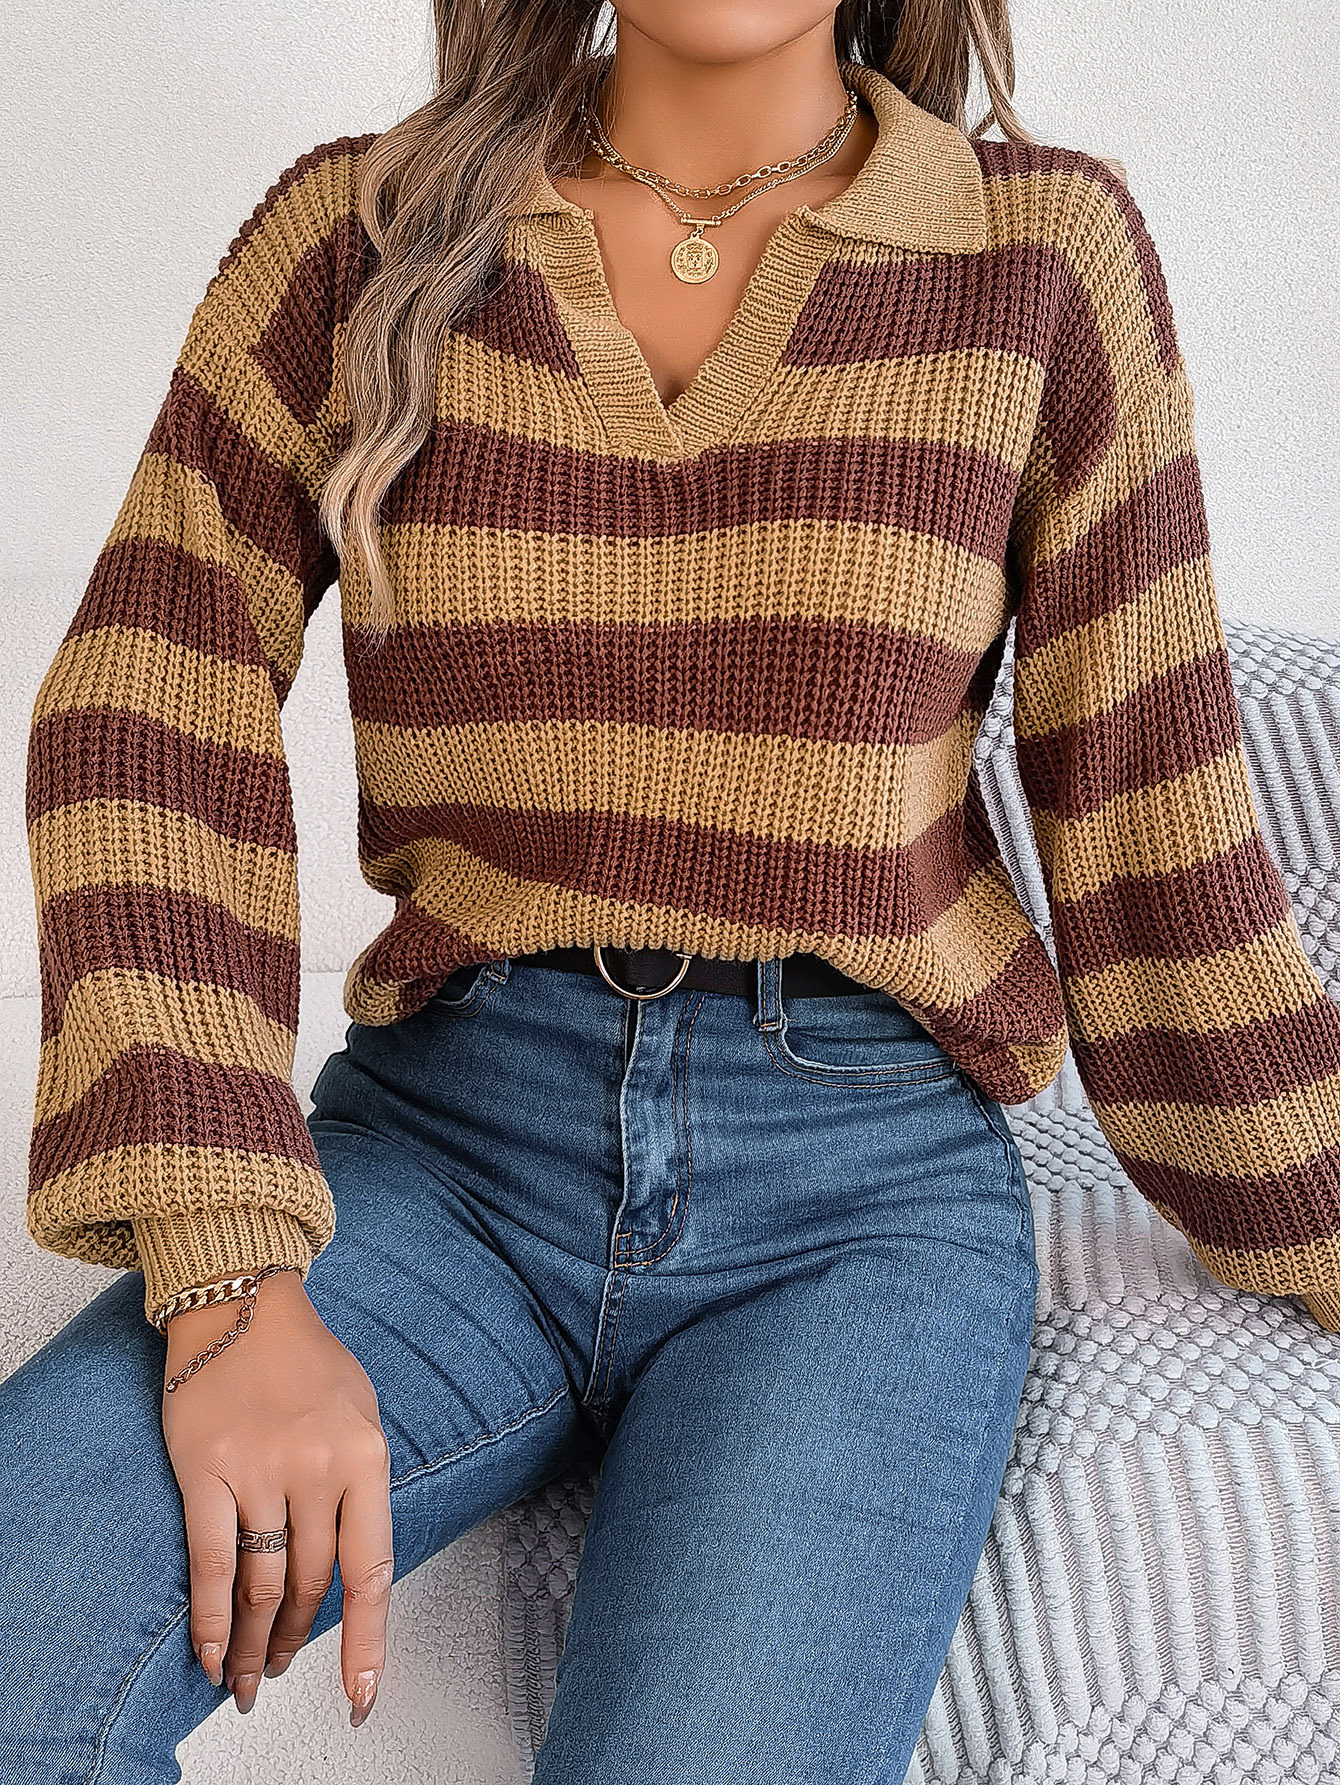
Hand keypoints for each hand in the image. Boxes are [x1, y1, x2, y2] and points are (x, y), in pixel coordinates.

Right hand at [160, 1270, 391, 1725]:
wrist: (242, 1302)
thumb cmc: (306, 1359)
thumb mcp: (363, 1413)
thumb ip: (362, 1485)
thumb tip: (351, 1566)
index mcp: (366, 1456)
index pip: (370, 1569)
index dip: (367, 1640)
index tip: (362, 1693)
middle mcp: (316, 1468)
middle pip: (312, 1583)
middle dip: (299, 1639)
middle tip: (286, 1668)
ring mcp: (259, 1471)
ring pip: (262, 1584)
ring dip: (255, 1641)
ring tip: (249, 1675)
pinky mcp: (206, 1472)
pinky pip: (210, 1564)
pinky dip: (211, 1618)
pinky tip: (212, 1653)